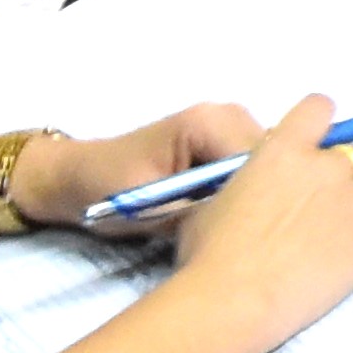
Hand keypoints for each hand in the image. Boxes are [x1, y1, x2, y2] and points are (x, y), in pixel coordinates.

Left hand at [26, 100, 255, 229]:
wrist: (78, 178)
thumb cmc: (106, 187)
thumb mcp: (151, 205)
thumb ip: (201, 210)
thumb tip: (241, 224)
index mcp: (210, 122)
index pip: (263, 164)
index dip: (262, 202)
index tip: (246, 237)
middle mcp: (230, 116)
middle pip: (274, 164)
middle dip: (263, 200)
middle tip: (238, 236)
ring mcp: (232, 128)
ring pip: (269, 171)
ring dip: (256, 200)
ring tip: (232, 229)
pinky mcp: (227, 145)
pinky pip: (253, 172)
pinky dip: (246, 195)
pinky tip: (229, 219)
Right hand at [149, 94, 352, 352]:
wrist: (234, 301)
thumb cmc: (211, 254)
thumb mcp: (216, 200)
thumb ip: (246, 179)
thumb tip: (251, 184)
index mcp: (285, 149)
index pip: (319, 108)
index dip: (318, 125)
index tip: (312, 147)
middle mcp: (328, 166)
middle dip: (341, 174)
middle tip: (321, 205)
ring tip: (348, 223)